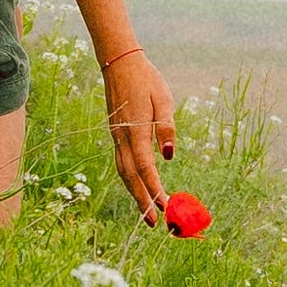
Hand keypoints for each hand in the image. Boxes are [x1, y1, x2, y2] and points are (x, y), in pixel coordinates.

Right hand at [104, 48, 188, 225]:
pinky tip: (139, 188)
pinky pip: (122, 163)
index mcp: (136, 130)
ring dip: (135, 193)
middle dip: (142, 201)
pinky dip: (130, 180)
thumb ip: (166, 127)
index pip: (145, 167)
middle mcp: (122, 138)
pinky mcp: (116, 135)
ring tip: (148, 212)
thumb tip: (169, 156)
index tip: (166, 207)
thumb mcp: (163, 99)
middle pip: (130, 177)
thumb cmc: (146, 80)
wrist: (119, 63)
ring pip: (123, 172)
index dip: (154, 189)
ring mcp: (116, 137)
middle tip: (155, 223)